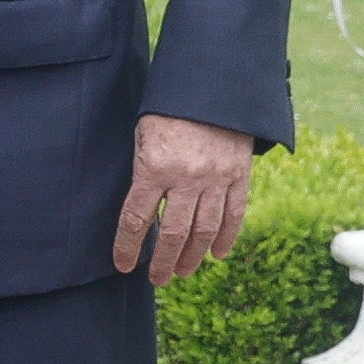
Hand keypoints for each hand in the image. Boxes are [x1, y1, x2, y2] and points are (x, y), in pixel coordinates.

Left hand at [113, 115, 254, 286]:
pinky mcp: (238, 175)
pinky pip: (233, 215)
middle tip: (157, 278)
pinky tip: (217, 254)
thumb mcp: (143, 135)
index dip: (128, 246)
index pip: (137, 219)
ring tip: (182, 271)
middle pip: (173, 233)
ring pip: (204, 231)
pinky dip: (226, 238)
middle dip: (163, 261)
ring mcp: (215, 179)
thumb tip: (142, 213)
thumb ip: (143, 172)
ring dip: (192, 256)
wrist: (213, 85)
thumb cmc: (169, 110)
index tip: (124, 265)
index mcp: (154, 167)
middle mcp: (186, 178)